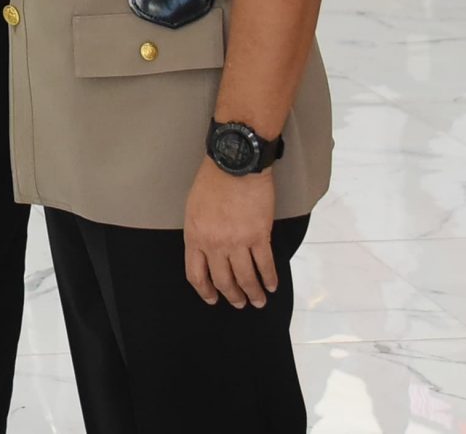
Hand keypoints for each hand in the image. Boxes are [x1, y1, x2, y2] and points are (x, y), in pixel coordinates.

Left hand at [183, 159, 278, 307]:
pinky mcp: (259, 236)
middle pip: (223, 281)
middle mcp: (215, 245)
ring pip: (245, 278)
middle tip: (239, 303)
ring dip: (253, 293)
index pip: (196, 275)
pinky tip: (272, 285)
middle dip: (232, 296)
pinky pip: (265, 264)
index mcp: (195, 237)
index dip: (205, 291)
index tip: (212, 298)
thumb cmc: (212, 180)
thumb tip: (206, 250)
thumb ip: (198, 232)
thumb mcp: (193, 208)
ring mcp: (238, 242)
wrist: (235, 163)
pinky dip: (269, 278)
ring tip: (258, 301)